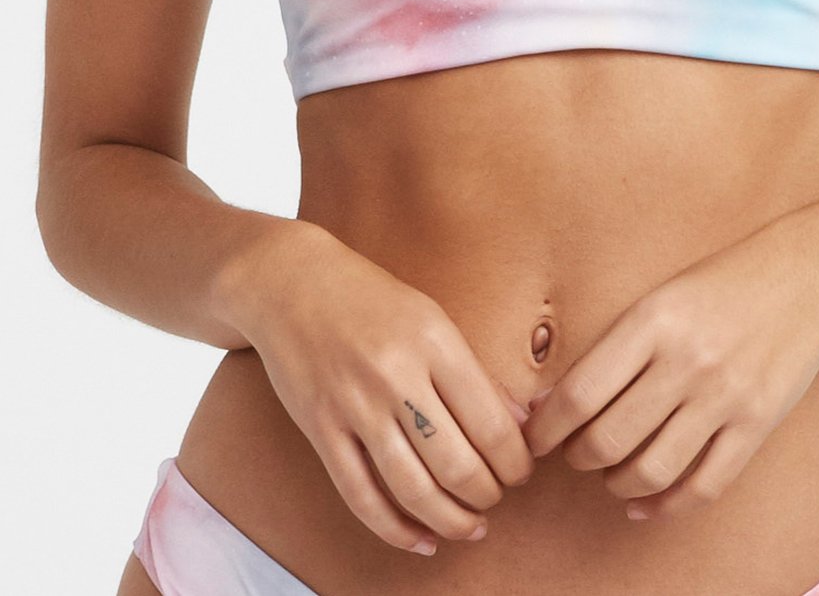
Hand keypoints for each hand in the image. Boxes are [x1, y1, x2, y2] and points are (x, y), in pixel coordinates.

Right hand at [232, 221, 534, 556]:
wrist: (292, 283)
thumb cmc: (372, 299)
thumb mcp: (432, 319)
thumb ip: (474, 372)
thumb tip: (521, 423)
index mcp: (434, 342)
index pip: (490, 423)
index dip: (515, 462)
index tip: (521, 471)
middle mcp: (396, 375)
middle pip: (457, 464)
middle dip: (488, 494)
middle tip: (497, 498)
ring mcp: (355, 405)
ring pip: (414, 489)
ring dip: (451, 520)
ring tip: (470, 526)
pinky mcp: (321, 429)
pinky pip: (361, 496)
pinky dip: (396, 530)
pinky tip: (421, 540)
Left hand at [521, 215, 818, 520]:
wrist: (805, 274)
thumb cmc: (722, 282)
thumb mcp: (660, 297)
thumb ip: (615, 346)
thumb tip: (556, 401)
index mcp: (652, 322)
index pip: (580, 394)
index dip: (546, 429)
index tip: (534, 439)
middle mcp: (685, 361)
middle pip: (607, 440)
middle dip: (577, 459)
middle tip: (572, 455)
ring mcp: (724, 396)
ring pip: (650, 470)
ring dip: (616, 484)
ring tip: (609, 475)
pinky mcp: (757, 424)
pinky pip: (704, 486)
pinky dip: (666, 506)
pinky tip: (646, 503)